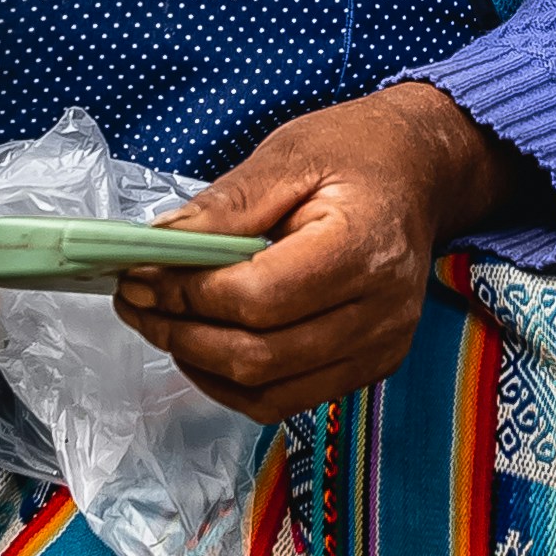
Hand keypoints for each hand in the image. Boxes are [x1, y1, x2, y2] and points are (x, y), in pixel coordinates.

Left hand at [117, 82, 524, 424]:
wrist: (420, 175)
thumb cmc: (356, 155)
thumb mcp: (288, 155)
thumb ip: (223, 205)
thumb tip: (157, 247)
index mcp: (363, 246)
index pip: (260, 296)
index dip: (189, 294)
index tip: (140, 275)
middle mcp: (382, 310)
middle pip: (260, 355)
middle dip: (182, 334)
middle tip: (135, 302)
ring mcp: (381, 347)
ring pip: (268, 391)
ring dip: (199, 365)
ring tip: (162, 324)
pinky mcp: (371, 366)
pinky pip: (287, 401)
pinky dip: (233, 384)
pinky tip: (203, 347)